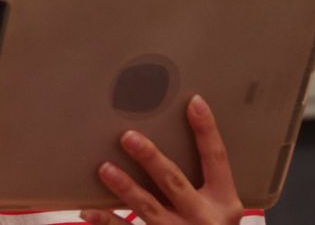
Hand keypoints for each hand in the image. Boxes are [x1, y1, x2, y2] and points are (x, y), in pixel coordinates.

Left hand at [80, 95, 243, 224]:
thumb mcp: (220, 211)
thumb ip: (201, 184)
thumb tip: (162, 146)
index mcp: (225, 203)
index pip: (216, 158)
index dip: (206, 130)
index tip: (193, 102)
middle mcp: (204, 218)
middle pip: (174, 181)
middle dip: (150, 158)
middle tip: (128, 136)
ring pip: (148, 207)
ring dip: (125, 187)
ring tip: (104, 168)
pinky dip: (107, 221)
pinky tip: (88, 210)